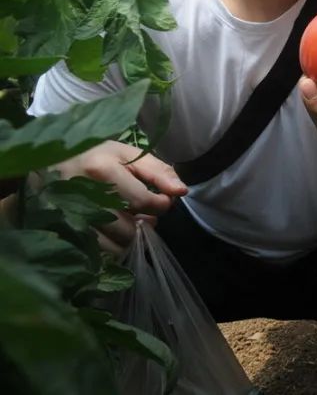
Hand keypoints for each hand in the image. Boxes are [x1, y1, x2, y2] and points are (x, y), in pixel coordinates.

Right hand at [53, 141, 186, 255]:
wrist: (48, 163)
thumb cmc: (93, 156)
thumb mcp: (127, 154)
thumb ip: (158, 172)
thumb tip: (181, 191)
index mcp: (102, 171)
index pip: (143, 201)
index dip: (161, 204)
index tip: (162, 199)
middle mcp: (84, 197)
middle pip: (128, 228)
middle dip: (146, 224)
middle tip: (145, 213)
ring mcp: (70, 218)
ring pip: (113, 244)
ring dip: (130, 237)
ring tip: (130, 221)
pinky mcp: (64, 232)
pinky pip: (97, 251)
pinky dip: (112, 245)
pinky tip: (114, 230)